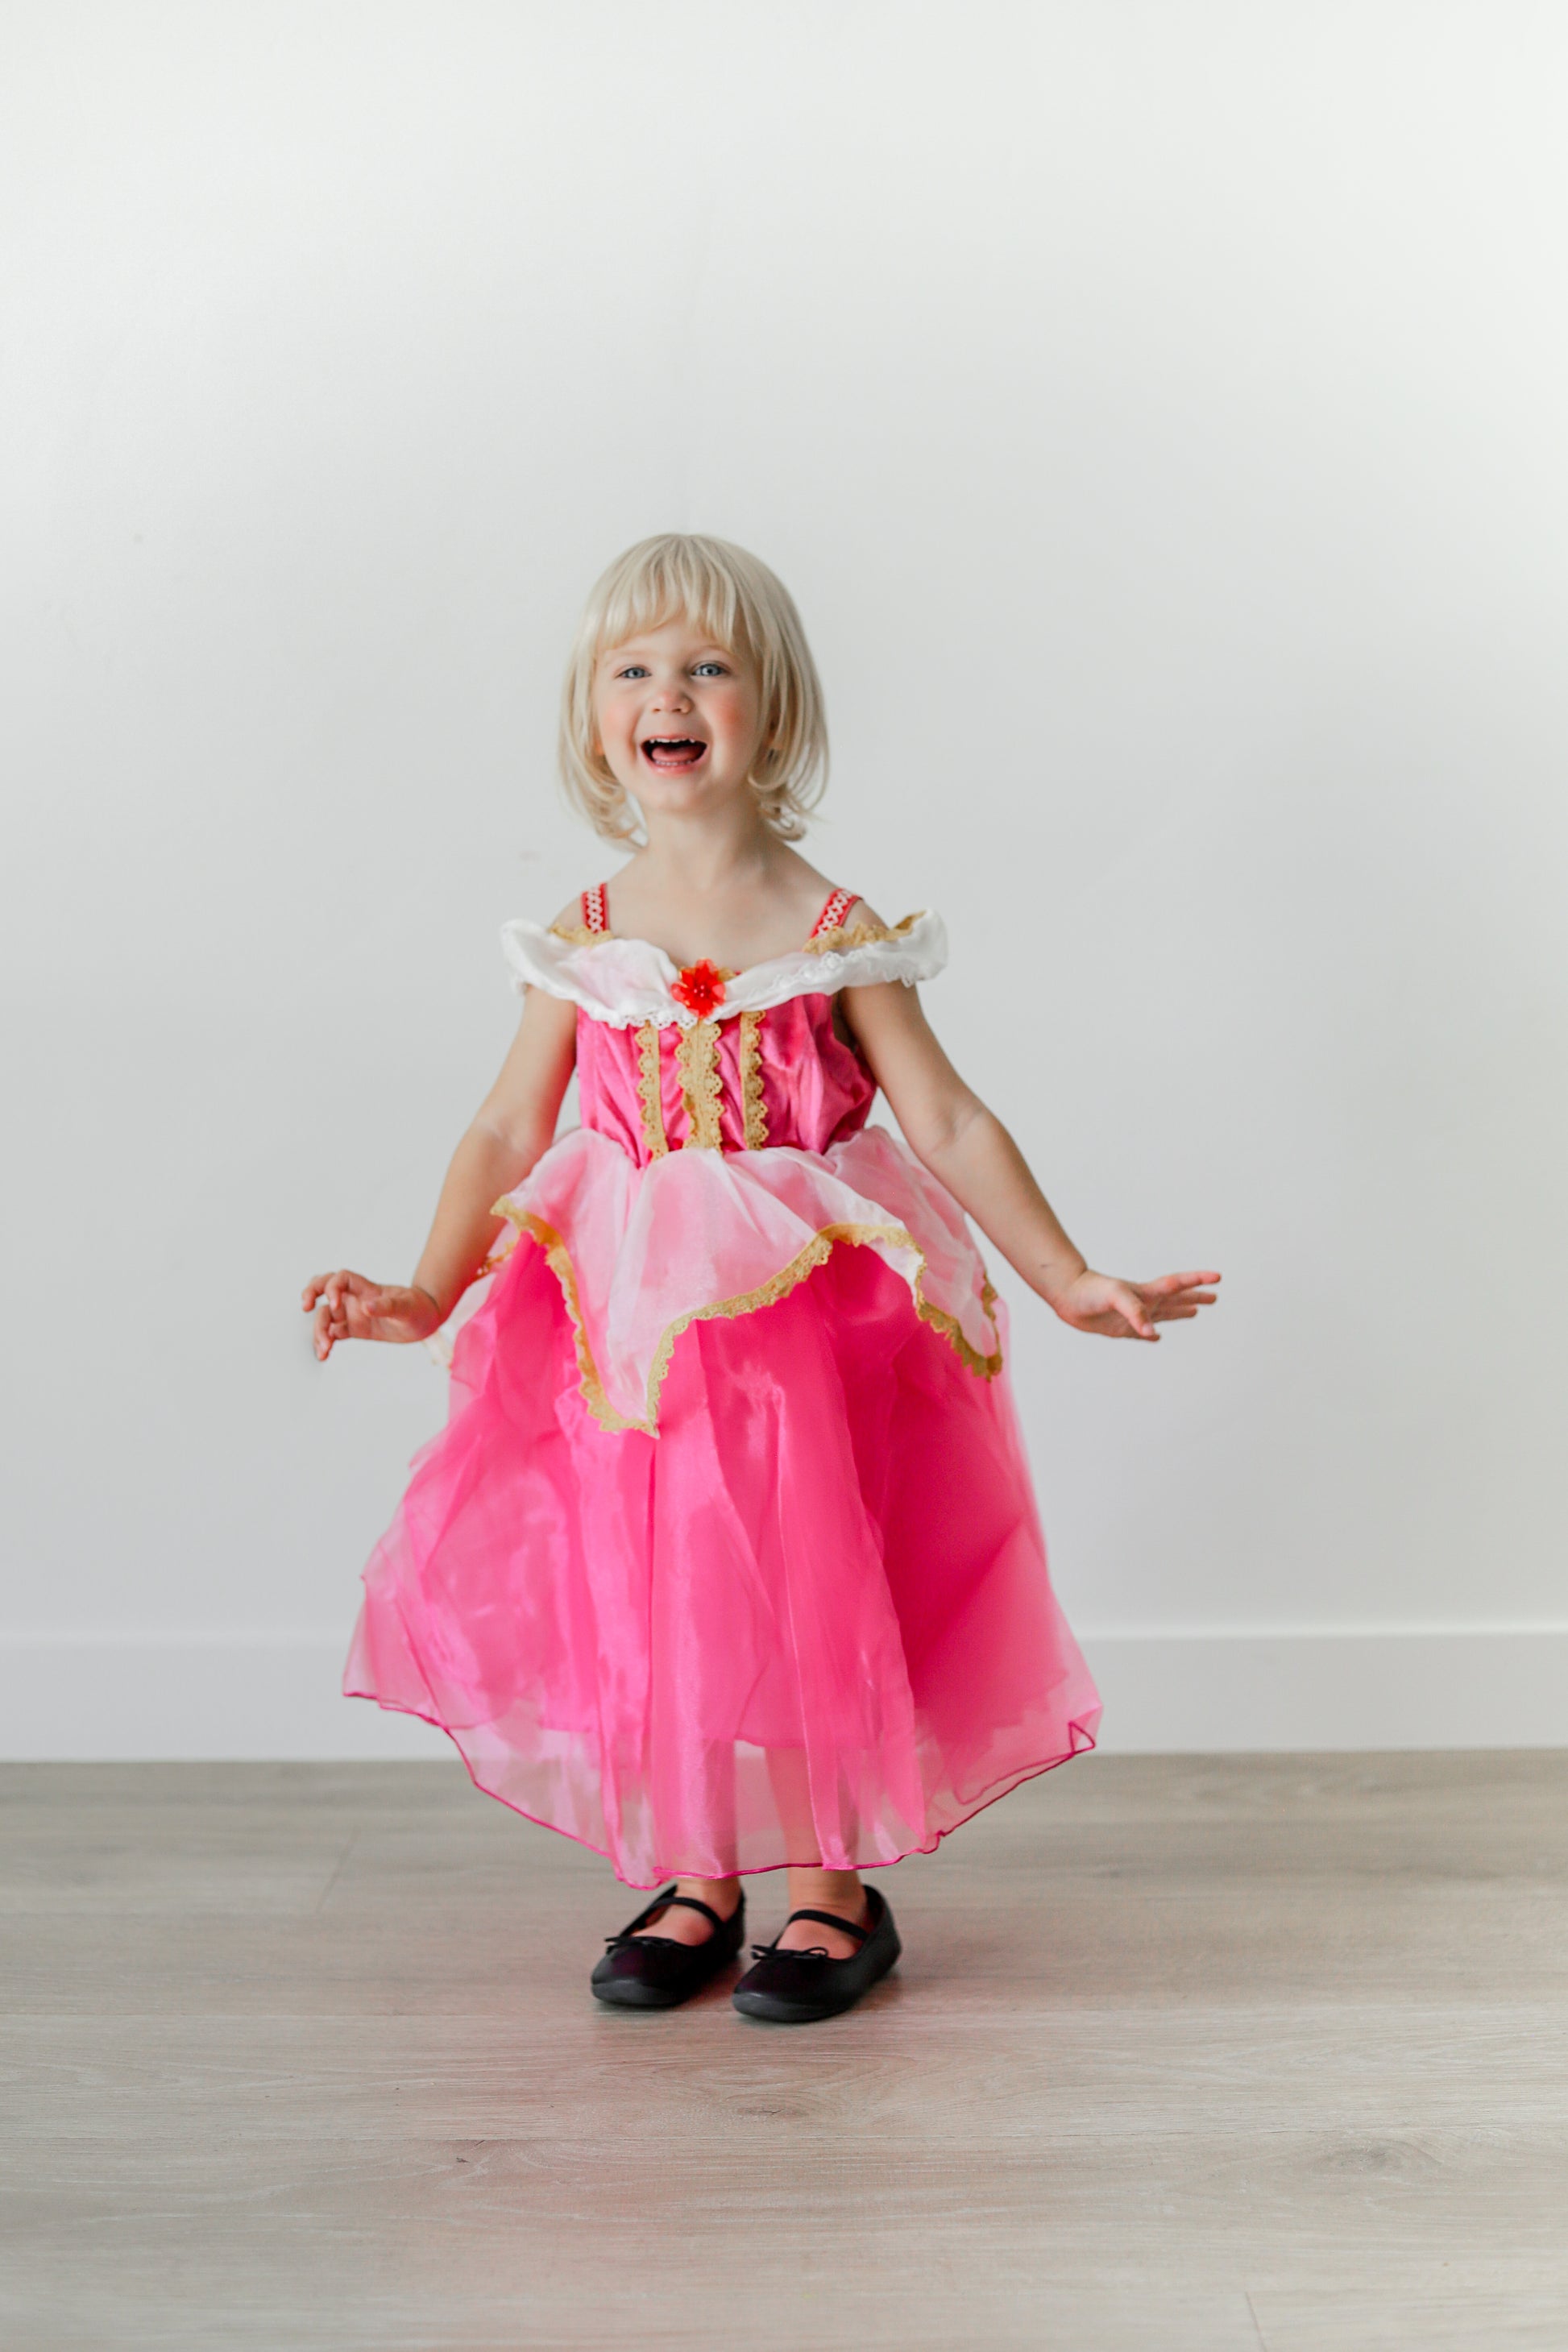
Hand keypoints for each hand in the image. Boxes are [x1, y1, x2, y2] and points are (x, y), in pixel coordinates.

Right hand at [301, 1271, 444, 1360]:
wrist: (424, 1321)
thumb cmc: (418, 1307)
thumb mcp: (406, 1307)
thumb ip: (387, 1306)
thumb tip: (365, 1307)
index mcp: (366, 1288)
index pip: (341, 1278)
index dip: (332, 1287)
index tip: (335, 1304)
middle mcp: (355, 1299)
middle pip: (323, 1288)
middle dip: (310, 1293)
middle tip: (305, 1307)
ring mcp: (352, 1314)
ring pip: (325, 1316)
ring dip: (319, 1330)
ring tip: (323, 1349)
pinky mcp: (353, 1329)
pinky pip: (333, 1334)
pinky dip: (325, 1343)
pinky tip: (323, 1355)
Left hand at [1051, 1267, 1220, 1341]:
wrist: (1067, 1295)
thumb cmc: (1090, 1290)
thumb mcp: (1115, 1296)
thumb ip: (1135, 1312)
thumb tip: (1153, 1333)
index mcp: (1146, 1292)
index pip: (1178, 1284)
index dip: (1198, 1280)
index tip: (1218, 1277)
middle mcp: (1143, 1302)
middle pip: (1176, 1299)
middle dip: (1196, 1298)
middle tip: (1215, 1298)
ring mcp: (1133, 1315)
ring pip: (1163, 1314)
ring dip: (1180, 1313)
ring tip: (1195, 1312)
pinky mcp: (1120, 1328)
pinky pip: (1141, 1333)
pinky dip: (1151, 1335)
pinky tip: (1156, 1337)